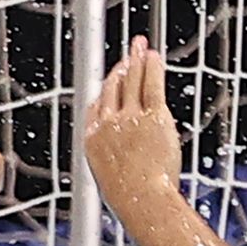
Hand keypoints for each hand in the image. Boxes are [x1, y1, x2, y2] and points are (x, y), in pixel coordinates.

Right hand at [83, 37, 181, 210]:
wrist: (140, 199)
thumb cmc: (129, 196)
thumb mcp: (110, 175)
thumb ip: (113, 158)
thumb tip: (122, 160)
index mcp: (92, 138)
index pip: (97, 105)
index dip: (106, 89)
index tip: (114, 78)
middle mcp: (107, 124)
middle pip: (112, 88)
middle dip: (120, 67)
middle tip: (128, 53)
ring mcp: (128, 118)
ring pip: (131, 81)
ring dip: (135, 60)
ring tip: (140, 46)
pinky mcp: (152, 116)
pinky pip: (151, 85)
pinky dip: (152, 68)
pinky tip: (154, 57)